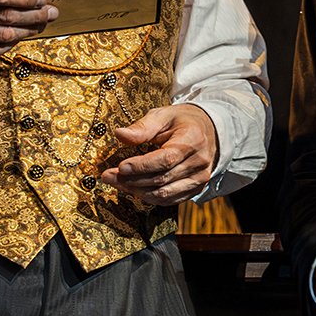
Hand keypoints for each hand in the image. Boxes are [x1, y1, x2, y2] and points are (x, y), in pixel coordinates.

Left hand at [99, 104, 218, 206]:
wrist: (207, 131)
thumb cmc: (181, 121)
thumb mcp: (163, 115)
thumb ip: (142, 127)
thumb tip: (120, 134)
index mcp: (192, 140)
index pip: (165, 159)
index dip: (141, 166)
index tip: (120, 167)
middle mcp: (199, 162)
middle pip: (162, 179)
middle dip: (132, 180)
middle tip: (108, 176)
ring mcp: (199, 178)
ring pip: (164, 194)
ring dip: (137, 191)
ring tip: (117, 183)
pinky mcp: (195, 189)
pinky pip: (169, 200)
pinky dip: (149, 198)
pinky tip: (133, 189)